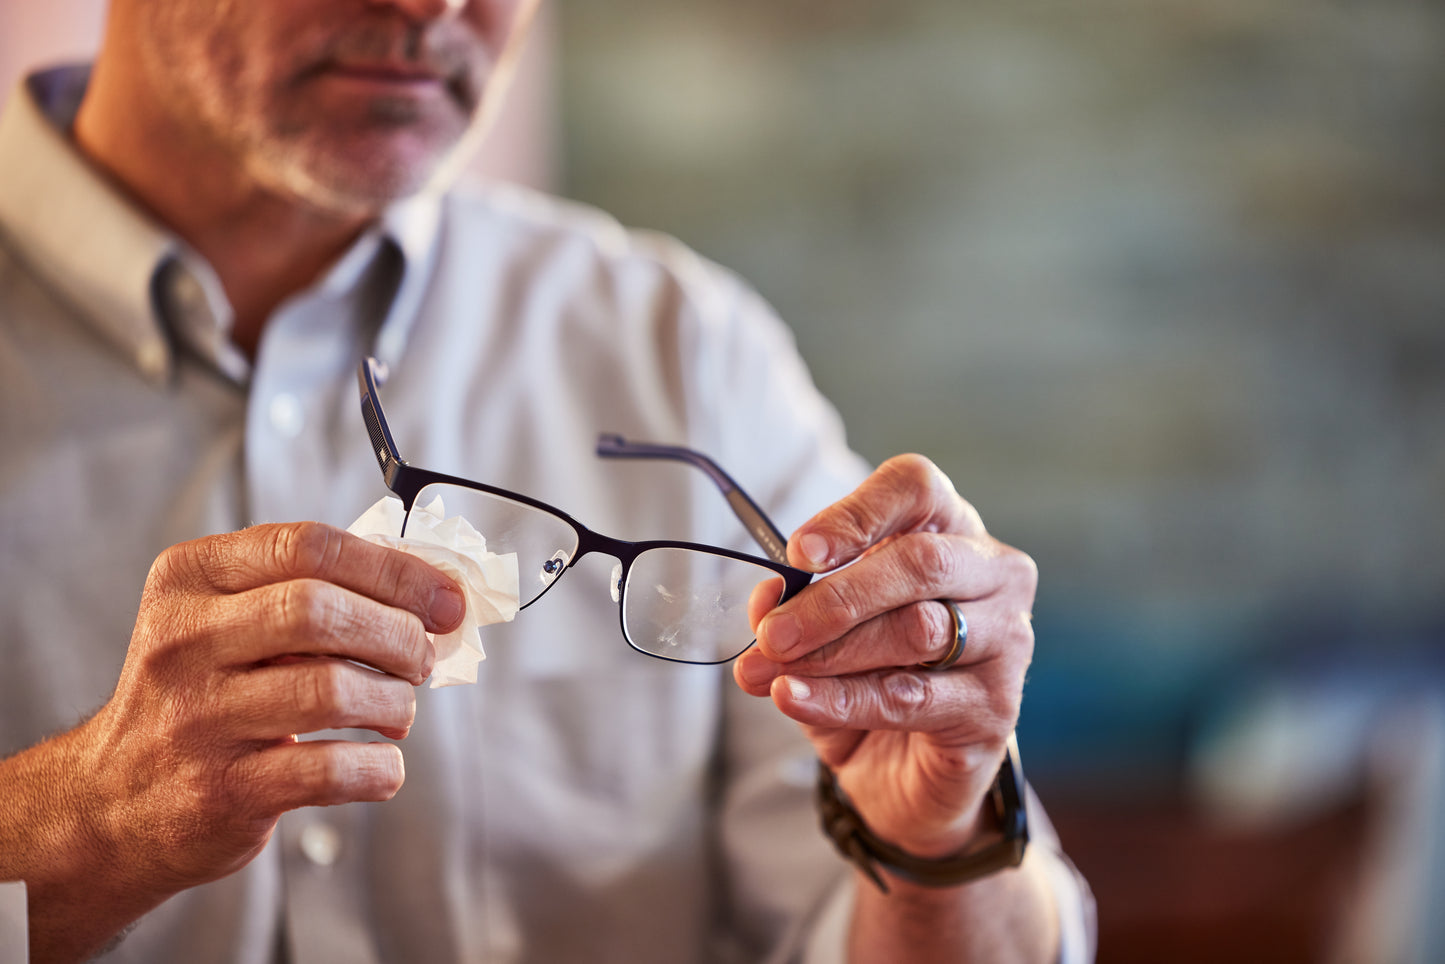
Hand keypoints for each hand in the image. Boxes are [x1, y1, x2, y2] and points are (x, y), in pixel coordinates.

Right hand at [5, 522, 463, 960]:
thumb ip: (317, 591)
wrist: (115, 799)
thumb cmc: (204, 694)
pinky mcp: (221, 789)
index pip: (308, 546)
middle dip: (397, 634)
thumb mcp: (230, 620)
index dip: (395, 570)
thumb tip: (437, 591)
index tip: (446, 599)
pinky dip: (379, 768)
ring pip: (332, 690)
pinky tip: (381, 763)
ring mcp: (197, 718)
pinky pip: (330, 769)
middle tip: (421, 659)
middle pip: (320, 611)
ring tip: (397, 710)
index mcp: (192, 578)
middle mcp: (183, 641)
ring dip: (394, 701)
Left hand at [733, 455, 1036, 860]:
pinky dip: (842, 698)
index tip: (799, 552)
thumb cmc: (868, 672)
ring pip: (917, 631)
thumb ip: (795, 604)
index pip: (915, 488)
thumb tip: (767, 599)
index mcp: (949, 528)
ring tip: (768, 673)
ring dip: (831, 653)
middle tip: (772, 632)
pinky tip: (795, 698)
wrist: (905, 768)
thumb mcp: (819, 629)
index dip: (856, 514)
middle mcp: (993, 573)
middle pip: (920, 561)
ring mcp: (1007, 640)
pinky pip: (910, 696)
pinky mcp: (996, 707)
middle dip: (834, 598)